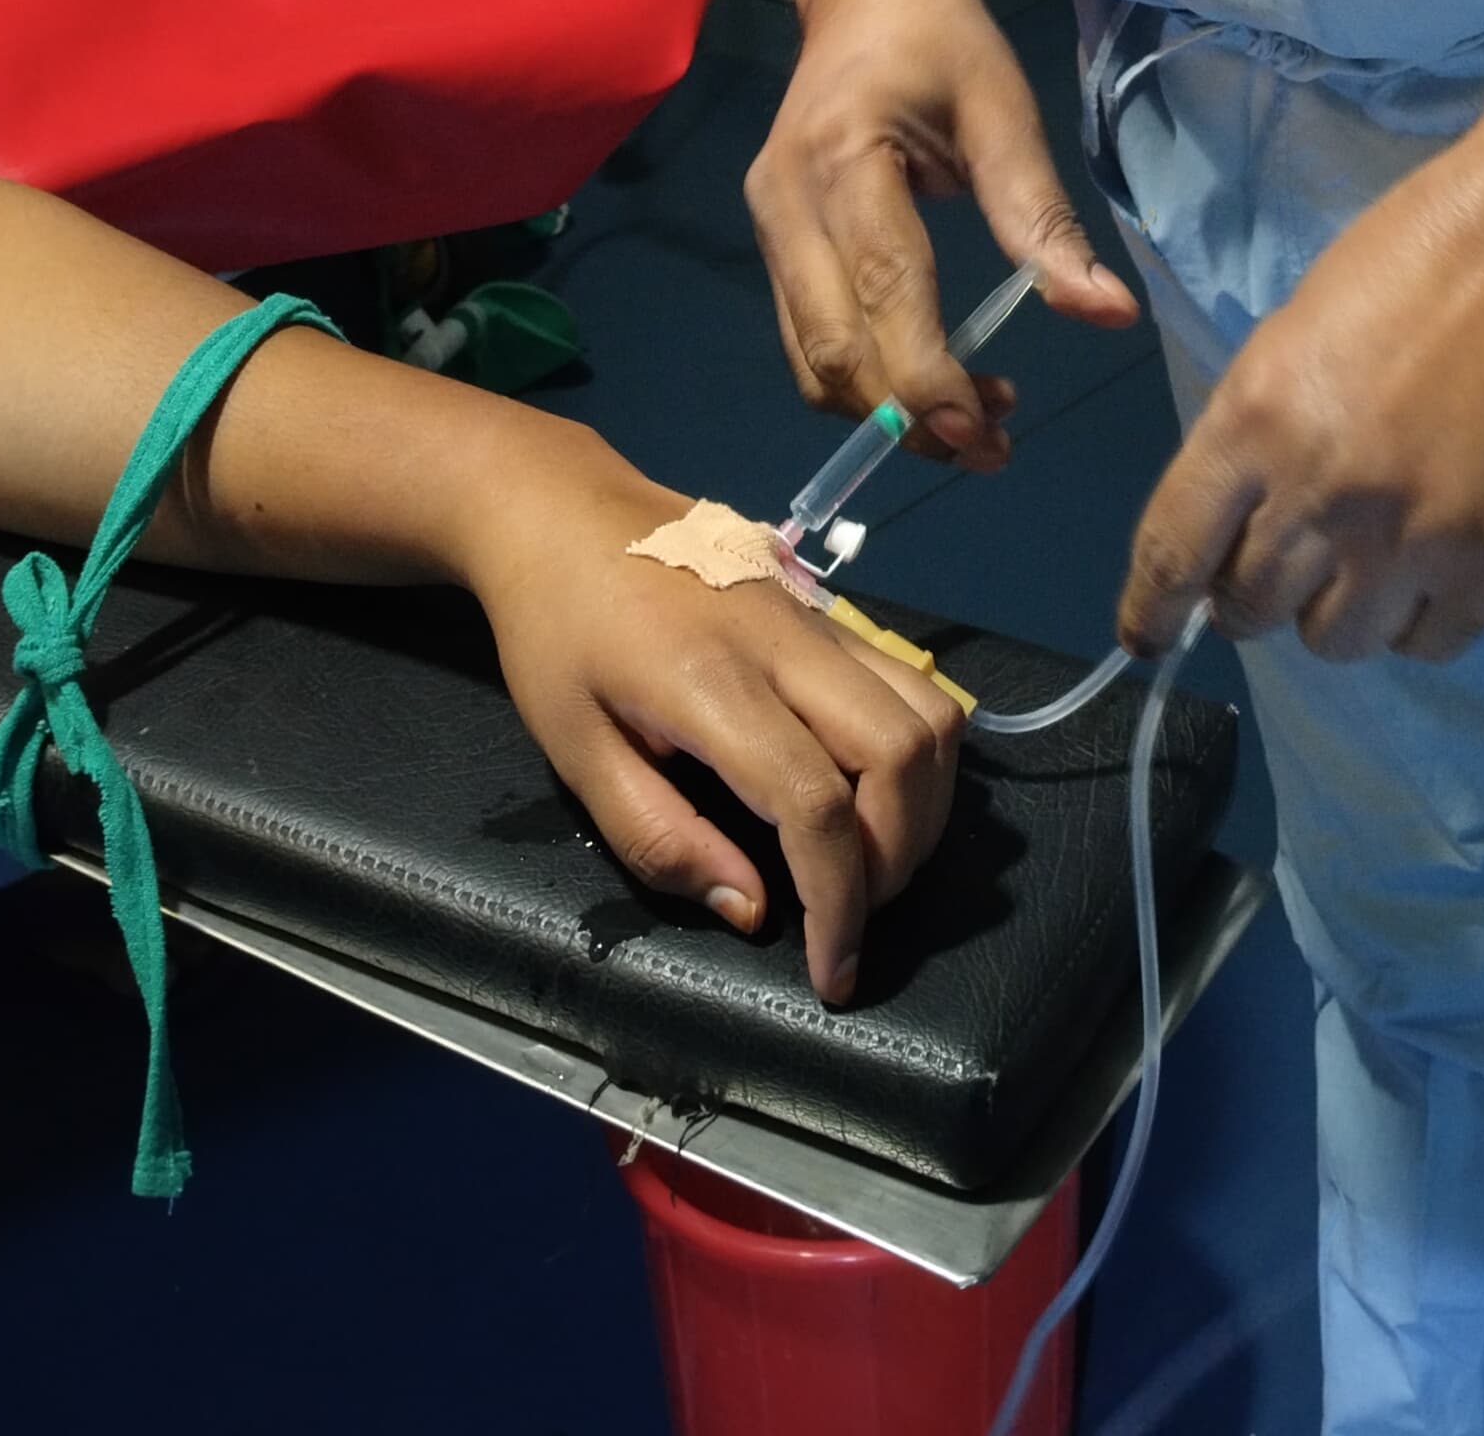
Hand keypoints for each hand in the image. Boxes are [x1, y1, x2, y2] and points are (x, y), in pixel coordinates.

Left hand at [456, 429, 963, 1005]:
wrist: (564, 513)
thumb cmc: (555, 633)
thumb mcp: (573, 750)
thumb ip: (660, 837)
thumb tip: (755, 909)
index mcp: (712, 684)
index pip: (817, 803)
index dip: (839, 901)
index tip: (830, 970)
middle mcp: (788, 643)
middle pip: (901, 753)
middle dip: (896, 859)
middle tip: (849, 916)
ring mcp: (820, 617)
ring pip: (929, 712)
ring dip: (922, 806)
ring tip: (869, 862)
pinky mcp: (830, 609)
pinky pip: (911, 682)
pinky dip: (919, 753)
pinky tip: (873, 792)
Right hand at [745, 0, 1136, 456]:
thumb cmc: (941, 38)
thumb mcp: (1003, 109)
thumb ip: (1042, 217)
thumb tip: (1108, 314)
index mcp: (842, 158)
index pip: (883, 292)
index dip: (929, 377)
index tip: (988, 432)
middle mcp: (785, 201)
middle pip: (833, 349)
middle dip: (909, 416)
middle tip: (994, 447)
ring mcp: (767, 224)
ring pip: (810, 360)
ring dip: (885, 410)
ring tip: (977, 420)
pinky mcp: (772, 240)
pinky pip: (807, 338)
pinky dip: (864, 379)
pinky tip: (931, 377)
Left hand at [1120, 92, 1483, 666]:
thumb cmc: (1418, 254)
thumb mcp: (1294, 333)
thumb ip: (1256, 434)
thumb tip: (1238, 523)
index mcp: (1257, 418)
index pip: (1173, 552)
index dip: (1151, 609)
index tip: (1147, 637)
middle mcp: (1323, 492)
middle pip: (1249, 610)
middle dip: (1254, 593)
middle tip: (1286, 562)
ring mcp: (1414, 537)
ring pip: (1336, 642)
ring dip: (1338, 608)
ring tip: (1368, 556)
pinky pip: (1428, 644)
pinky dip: (1417, 619)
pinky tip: (1429, 568)